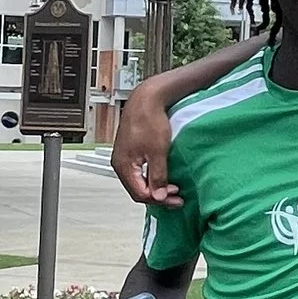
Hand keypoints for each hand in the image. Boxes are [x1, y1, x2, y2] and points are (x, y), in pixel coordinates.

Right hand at [113, 86, 183, 205]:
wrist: (147, 98)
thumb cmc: (149, 119)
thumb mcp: (158, 151)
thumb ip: (158, 176)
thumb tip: (159, 197)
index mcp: (124, 165)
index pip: (140, 194)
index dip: (159, 199)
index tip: (176, 198)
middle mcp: (120, 163)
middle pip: (138, 190)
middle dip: (158, 196)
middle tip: (177, 197)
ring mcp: (124, 157)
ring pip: (139, 181)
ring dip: (155, 187)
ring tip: (173, 188)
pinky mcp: (130, 151)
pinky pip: (140, 172)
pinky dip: (152, 177)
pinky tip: (163, 176)